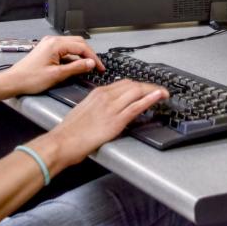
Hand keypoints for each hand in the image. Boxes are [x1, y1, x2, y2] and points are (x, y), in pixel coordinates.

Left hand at [3, 35, 103, 95]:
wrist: (14, 81)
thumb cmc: (31, 79)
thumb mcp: (57, 75)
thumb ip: (76, 67)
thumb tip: (90, 63)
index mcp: (55, 44)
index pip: (81, 47)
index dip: (93, 57)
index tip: (100, 67)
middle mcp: (52, 40)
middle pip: (78, 43)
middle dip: (89, 54)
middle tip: (97, 66)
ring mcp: (49, 44)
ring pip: (71, 45)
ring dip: (81, 55)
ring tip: (88, 66)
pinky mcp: (46, 49)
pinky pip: (64, 49)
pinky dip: (72, 56)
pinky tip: (75, 66)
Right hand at [49, 79, 168, 164]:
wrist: (62, 141)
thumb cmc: (70, 131)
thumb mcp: (84, 110)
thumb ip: (97, 105)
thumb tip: (108, 108)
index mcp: (97, 93)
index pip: (123, 83)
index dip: (138, 85)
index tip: (146, 88)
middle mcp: (105, 96)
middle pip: (133, 85)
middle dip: (149, 86)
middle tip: (159, 91)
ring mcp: (111, 107)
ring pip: (137, 92)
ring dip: (153, 91)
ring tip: (164, 94)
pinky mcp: (115, 121)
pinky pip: (136, 106)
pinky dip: (149, 100)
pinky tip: (158, 97)